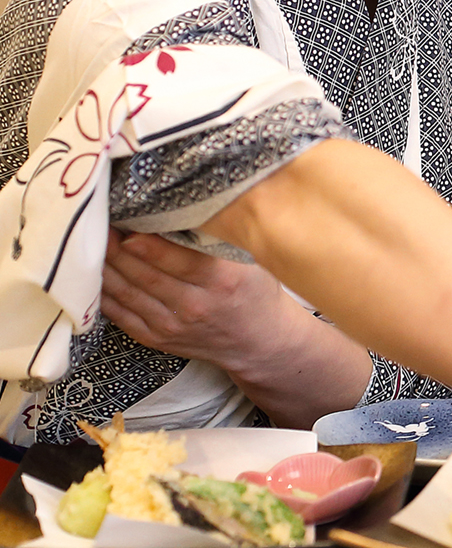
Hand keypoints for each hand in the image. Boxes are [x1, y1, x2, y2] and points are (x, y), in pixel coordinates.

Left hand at [101, 230, 301, 367]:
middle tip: (99, 223)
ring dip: (106, 267)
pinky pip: (120, 314)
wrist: (258, 340)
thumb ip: (216, 241)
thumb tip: (176, 211)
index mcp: (223, 281)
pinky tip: (94, 274)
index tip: (127, 221)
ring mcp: (172, 326)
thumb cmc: (255, 291)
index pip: (177, 259)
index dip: (147, 242)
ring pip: (127, 293)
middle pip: (145, 274)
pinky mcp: (156, 338)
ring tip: (92, 242)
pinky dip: (103, 293)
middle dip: (117, 248)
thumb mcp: (250, 261)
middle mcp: (195, 306)